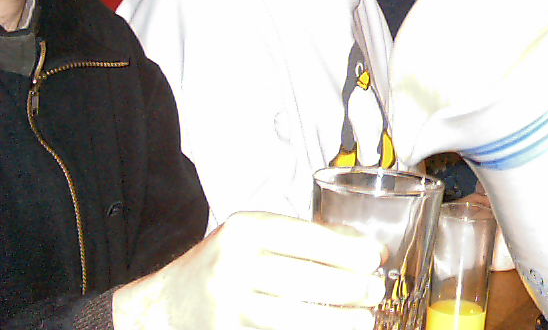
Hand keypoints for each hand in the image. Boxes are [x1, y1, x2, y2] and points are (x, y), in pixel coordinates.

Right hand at [112, 212, 384, 329]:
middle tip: (375, 292)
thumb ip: (308, 236)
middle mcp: (233, 266)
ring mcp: (227, 306)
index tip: (374, 259)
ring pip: (295, 319)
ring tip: (363, 320)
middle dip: (350, 289)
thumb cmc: (225, 264)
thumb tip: (367, 247)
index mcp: (245, 230)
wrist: (169, 304)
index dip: (347, 250)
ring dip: (337, 322)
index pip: (306, 238)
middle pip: (305, 281)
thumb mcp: (258, 235)